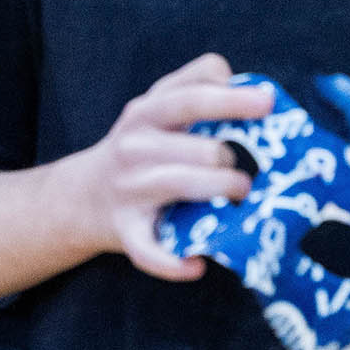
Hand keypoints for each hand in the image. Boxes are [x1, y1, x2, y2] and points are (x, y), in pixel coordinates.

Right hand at [76, 54, 273, 280]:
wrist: (82, 196)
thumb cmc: (138, 147)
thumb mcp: (154, 106)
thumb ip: (194, 84)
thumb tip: (247, 86)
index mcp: (145, 112)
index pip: (191, 99)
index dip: (232, 100)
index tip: (267, 103)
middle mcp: (134, 147)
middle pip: (202, 149)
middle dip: (232, 160)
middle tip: (243, 168)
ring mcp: (128, 189)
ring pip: (184, 187)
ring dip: (222, 192)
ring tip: (240, 195)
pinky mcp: (125, 230)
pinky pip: (150, 250)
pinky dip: (173, 262)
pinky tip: (196, 265)